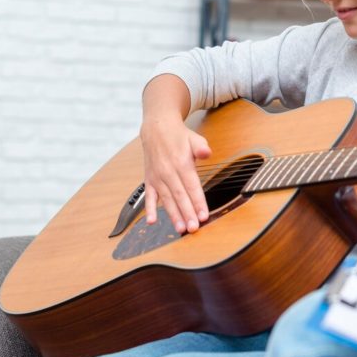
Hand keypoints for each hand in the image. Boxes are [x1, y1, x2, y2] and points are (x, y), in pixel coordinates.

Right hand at [139, 119, 210, 233]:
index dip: (198, 202)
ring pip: (166, 199)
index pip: (192, 186)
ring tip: (180, 228)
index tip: (204, 216)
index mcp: (181, 163)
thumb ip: (201, 147)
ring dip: (173, 215)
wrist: (156, 128)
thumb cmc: (178, 136)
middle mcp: (168, 172)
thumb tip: (206, 152)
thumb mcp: (194, 138)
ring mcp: (157, 177)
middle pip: (180, 196)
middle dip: (187, 213)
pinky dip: (150, 209)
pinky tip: (151, 221)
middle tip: (193, 228)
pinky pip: (149, 197)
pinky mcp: (149, 180)